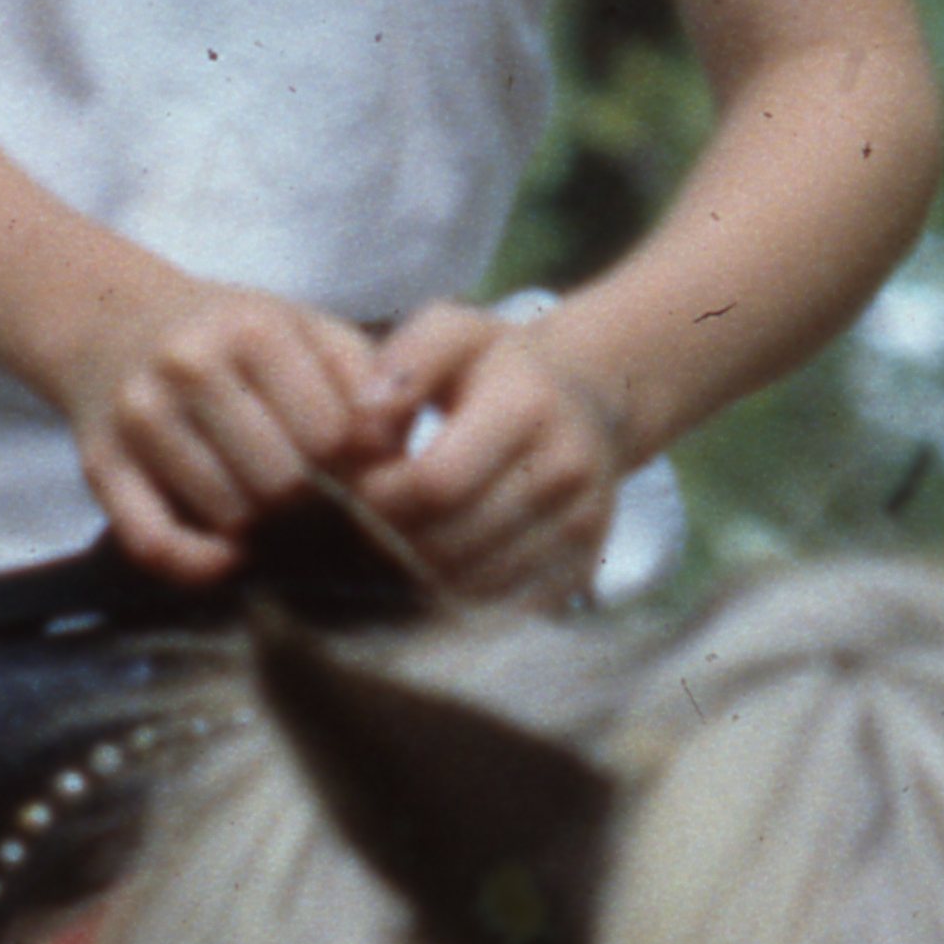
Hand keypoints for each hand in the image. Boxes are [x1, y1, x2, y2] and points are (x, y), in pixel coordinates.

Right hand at [59, 272, 390, 583]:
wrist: (112, 321)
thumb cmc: (229, 337)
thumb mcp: (304, 327)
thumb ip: (362, 376)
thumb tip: (392, 449)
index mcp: (250, 328)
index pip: (329, 436)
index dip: (349, 462)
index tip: (344, 464)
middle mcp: (188, 366)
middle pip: (281, 481)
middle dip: (304, 496)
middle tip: (304, 490)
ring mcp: (138, 417)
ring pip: (228, 515)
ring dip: (257, 525)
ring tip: (262, 500)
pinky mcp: (100, 465)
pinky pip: (154, 544)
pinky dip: (198, 564)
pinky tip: (226, 553)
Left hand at [344, 305, 629, 605]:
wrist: (592, 402)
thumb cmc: (499, 366)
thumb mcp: (455, 335)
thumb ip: (406, 361)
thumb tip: (363, 414)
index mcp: (528, 406)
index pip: (436, 482)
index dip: (380, 496)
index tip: (351, 488)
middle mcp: (565, 471)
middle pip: (453, 542)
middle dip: (392, 542)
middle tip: (356, 530)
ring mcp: (581, 525)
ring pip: (476, 585)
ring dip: (418, 578)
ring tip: (387, 549)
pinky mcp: (582, 566)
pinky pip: (504, 609)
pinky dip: (457, 602)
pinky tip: (428, 573)